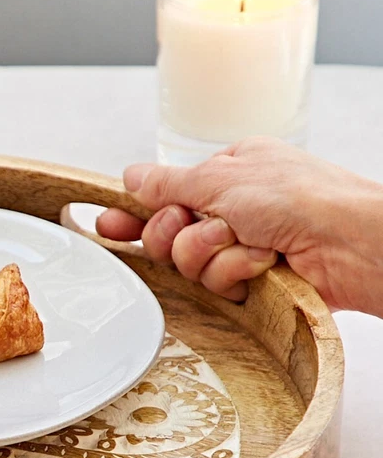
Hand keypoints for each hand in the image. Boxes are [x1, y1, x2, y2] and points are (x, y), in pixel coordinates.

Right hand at [97, 137, 382, 314]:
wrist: (350, 243)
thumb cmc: (301, 198)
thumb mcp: (221, 177)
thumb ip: (167, 183)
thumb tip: (131, 176)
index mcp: (227, 174)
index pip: (163, 196)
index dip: (133, 214)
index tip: (106, 226)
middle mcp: (231, 209)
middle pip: (167, 234)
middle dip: (181, 234)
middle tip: (207, 226)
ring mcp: (241, 245)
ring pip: (188, 262)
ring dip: (212, 253)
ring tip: (246, 243)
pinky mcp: (252, 279)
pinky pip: (215, 283)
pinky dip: (235, 272)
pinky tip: (262, 264)